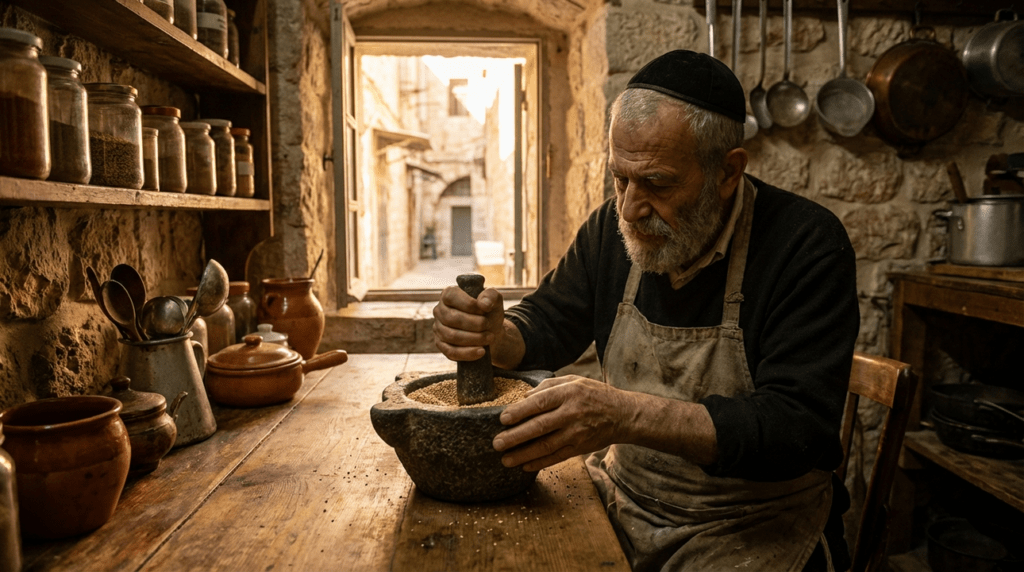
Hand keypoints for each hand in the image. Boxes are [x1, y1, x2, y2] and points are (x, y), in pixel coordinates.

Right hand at [432, 285, 504, 361]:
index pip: (451, 296)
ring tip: (489, 338)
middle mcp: (439, 310)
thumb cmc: (489, 313)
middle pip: (452, 318)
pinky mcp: (441, 345)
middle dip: (474, 324)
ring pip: (451, 336)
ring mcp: (438, 328)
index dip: (468, 304)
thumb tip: (483, 304)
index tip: (484, 310)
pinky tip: (481, 351)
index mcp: (448, 294)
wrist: (491, 332)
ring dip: (474, 339)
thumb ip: (490, 296)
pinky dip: (468, 353)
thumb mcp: (494, 300)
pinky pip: (451, 352)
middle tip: (489, 326)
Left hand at [492, 375, 636, 471]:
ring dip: (523, 454)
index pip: (540, 403)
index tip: (502, 419)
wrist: (623, 414)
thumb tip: (524, 397)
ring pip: (546, 446)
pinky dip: (540, 463)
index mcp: (569, 393)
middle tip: (496, 443)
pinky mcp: (581, 447)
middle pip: (539, 427)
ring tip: (505, 460)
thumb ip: (548, 386)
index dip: (520, 411)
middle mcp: (572, 413)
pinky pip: (557, 457)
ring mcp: (577, 433)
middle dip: (516, 437)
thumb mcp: (574, 381)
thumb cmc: (594, 394)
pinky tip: (524, 466)